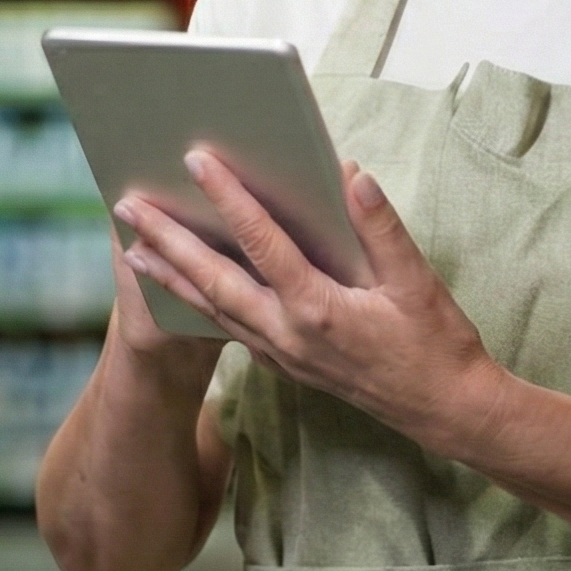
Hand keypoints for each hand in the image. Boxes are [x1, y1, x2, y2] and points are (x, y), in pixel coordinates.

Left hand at [113, 152, 509, 454]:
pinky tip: (183, 285)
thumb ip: (380, 227)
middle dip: (167, 242)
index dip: (228, 198)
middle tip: (127, 208)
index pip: (261, 243)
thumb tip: (352, 175)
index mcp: (318, 309)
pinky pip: (229, 329)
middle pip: (213, 281)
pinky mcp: (286, 364)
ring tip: (134, 245)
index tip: (197, 161)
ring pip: (213, 310)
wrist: (443, 409)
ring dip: (171, 275)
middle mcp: (288, 335)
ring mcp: (282, 355)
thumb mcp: (417, 281)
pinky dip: (198, 303)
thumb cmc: (436, 343)